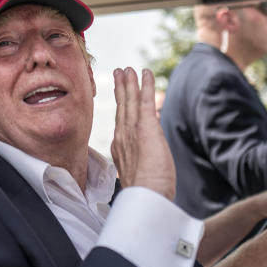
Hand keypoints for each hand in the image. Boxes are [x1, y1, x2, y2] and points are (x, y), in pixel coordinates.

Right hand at [111, 67, 175, 199]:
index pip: (121, 121)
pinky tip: (146, 73)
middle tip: (120, 72)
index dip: (121, 106)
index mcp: (120, 147)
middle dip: (121, 88)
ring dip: (130, 83)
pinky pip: (145, 100)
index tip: (120, 94)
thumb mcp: (139, 174)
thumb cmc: (146, 193)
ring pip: (130, 100)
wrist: (146, 197)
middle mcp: (123, 136)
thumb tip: (146, 159)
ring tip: (129, 69)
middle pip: (122, 106)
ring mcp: (133, 130)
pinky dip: (145, 85)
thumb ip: (140, 162)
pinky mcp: (146, 127)